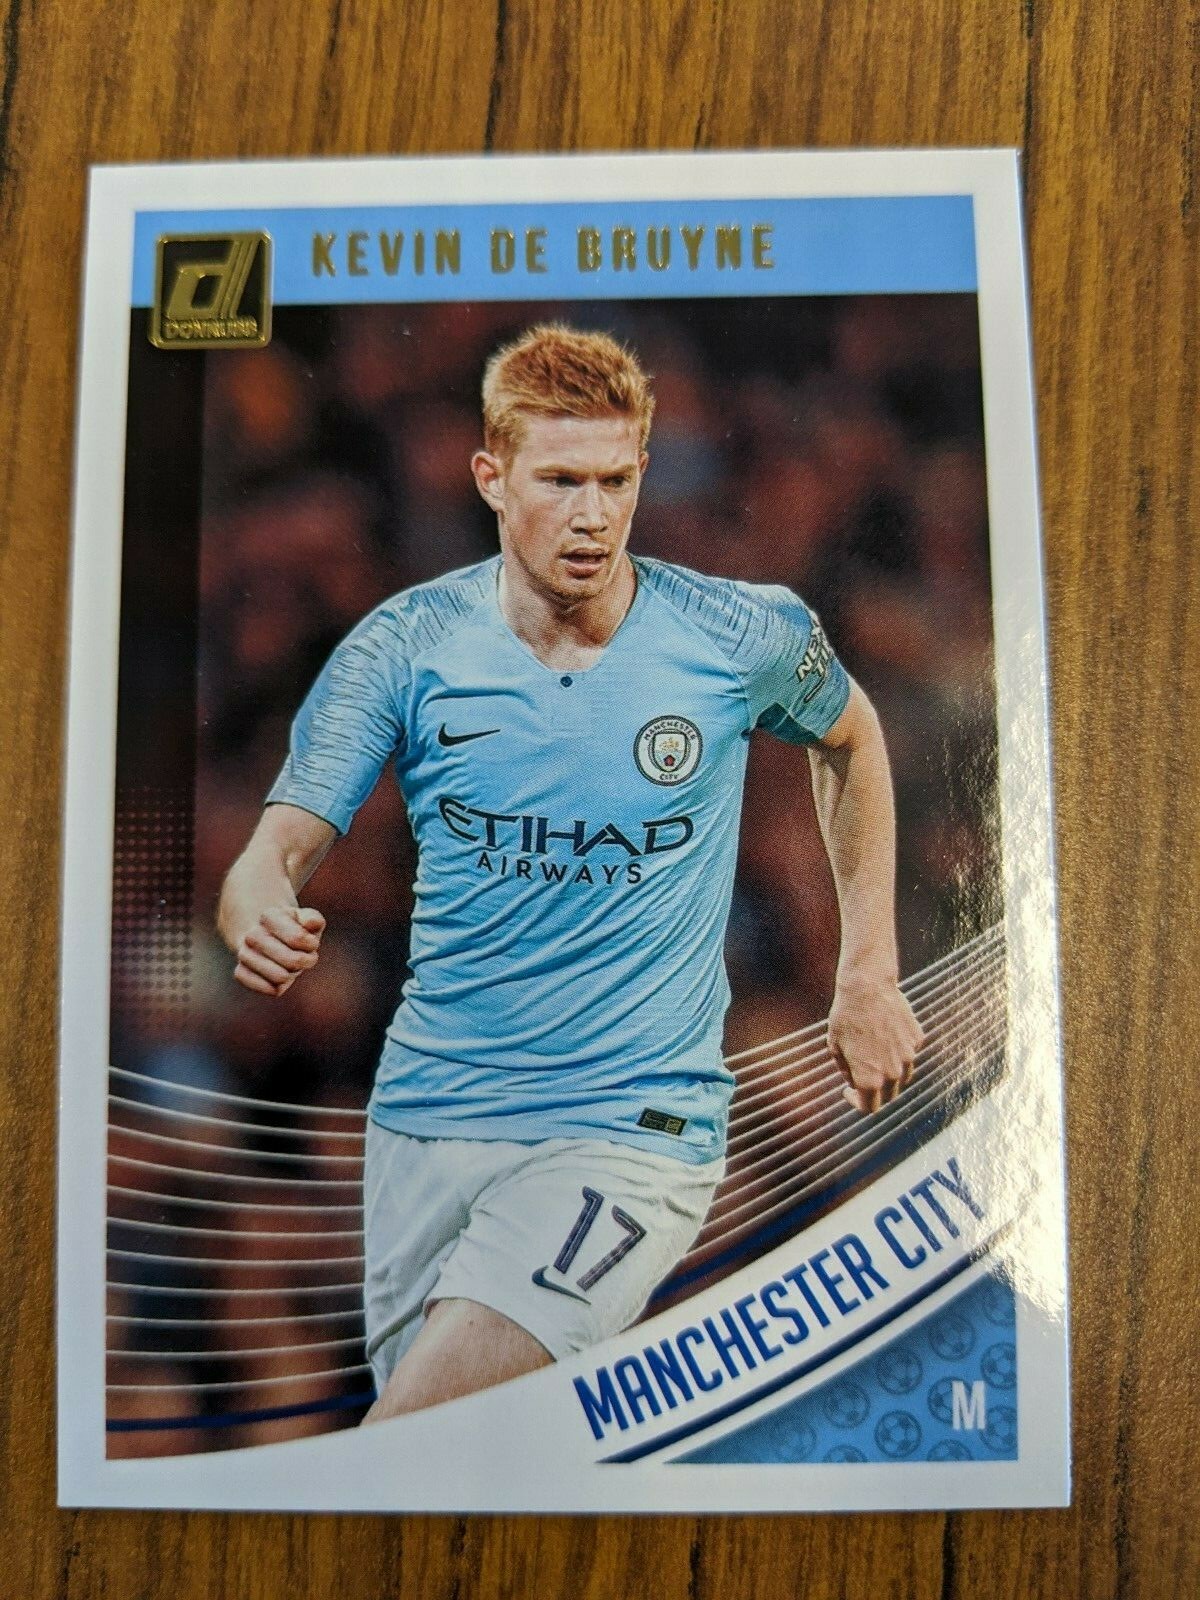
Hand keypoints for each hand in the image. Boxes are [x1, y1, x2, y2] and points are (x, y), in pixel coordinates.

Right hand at [233, 906, 325, 996]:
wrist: (267, 937)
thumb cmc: (294, 929)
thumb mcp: (307, 919)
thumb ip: (313, 918)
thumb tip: (308, 923)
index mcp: (269, 916)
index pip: (297, 938)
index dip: (311, 944)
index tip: (313, 942)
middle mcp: (252, 934)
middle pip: (292, 960)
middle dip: (306, 961)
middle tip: (306, 956)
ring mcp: (244, 954)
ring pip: (280, 977)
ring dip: (292, 974)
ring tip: (291, 965)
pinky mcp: (240, 972)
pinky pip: (267, 988)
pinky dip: (279, 987)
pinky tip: (280, 977)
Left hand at [828, 973, 923, 1113]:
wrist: (866, 987)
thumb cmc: (845, 1016)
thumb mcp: (835, 1048)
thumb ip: (847, 1072)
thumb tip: (856, 1082)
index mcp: (870, 1079)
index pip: (870, 1108)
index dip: (857, 1103)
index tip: (850, 1091)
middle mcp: (893, 1073)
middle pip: (889, 1096)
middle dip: (875, 1091)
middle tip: (862, 1077)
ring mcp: (909, 1056)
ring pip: (902, 1077)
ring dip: (889, 1074)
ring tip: (874, 1054)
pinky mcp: (917, 1039)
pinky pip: (909, 1054)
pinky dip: (899, 1052)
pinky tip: (885, 1035)